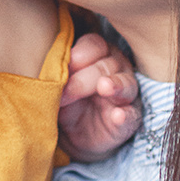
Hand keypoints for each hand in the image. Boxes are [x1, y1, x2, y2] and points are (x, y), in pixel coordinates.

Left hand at [58, 33, 140, 160]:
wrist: (72, 135)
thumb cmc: (67, 100)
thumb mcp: (57, 86)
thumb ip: (55, 76)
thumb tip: (47, 74)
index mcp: (98, 55)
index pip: (95, 45)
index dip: (80, 54)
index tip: (65, 66)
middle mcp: (116, 69)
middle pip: (106, 65)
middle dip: (84, 78)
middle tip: (66, 92)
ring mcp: (125, 94)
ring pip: (126, 84)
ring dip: (115, 85)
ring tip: (104, 88)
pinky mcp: (129, 118)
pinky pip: (132, 114)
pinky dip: (125, 115)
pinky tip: (117, 116)